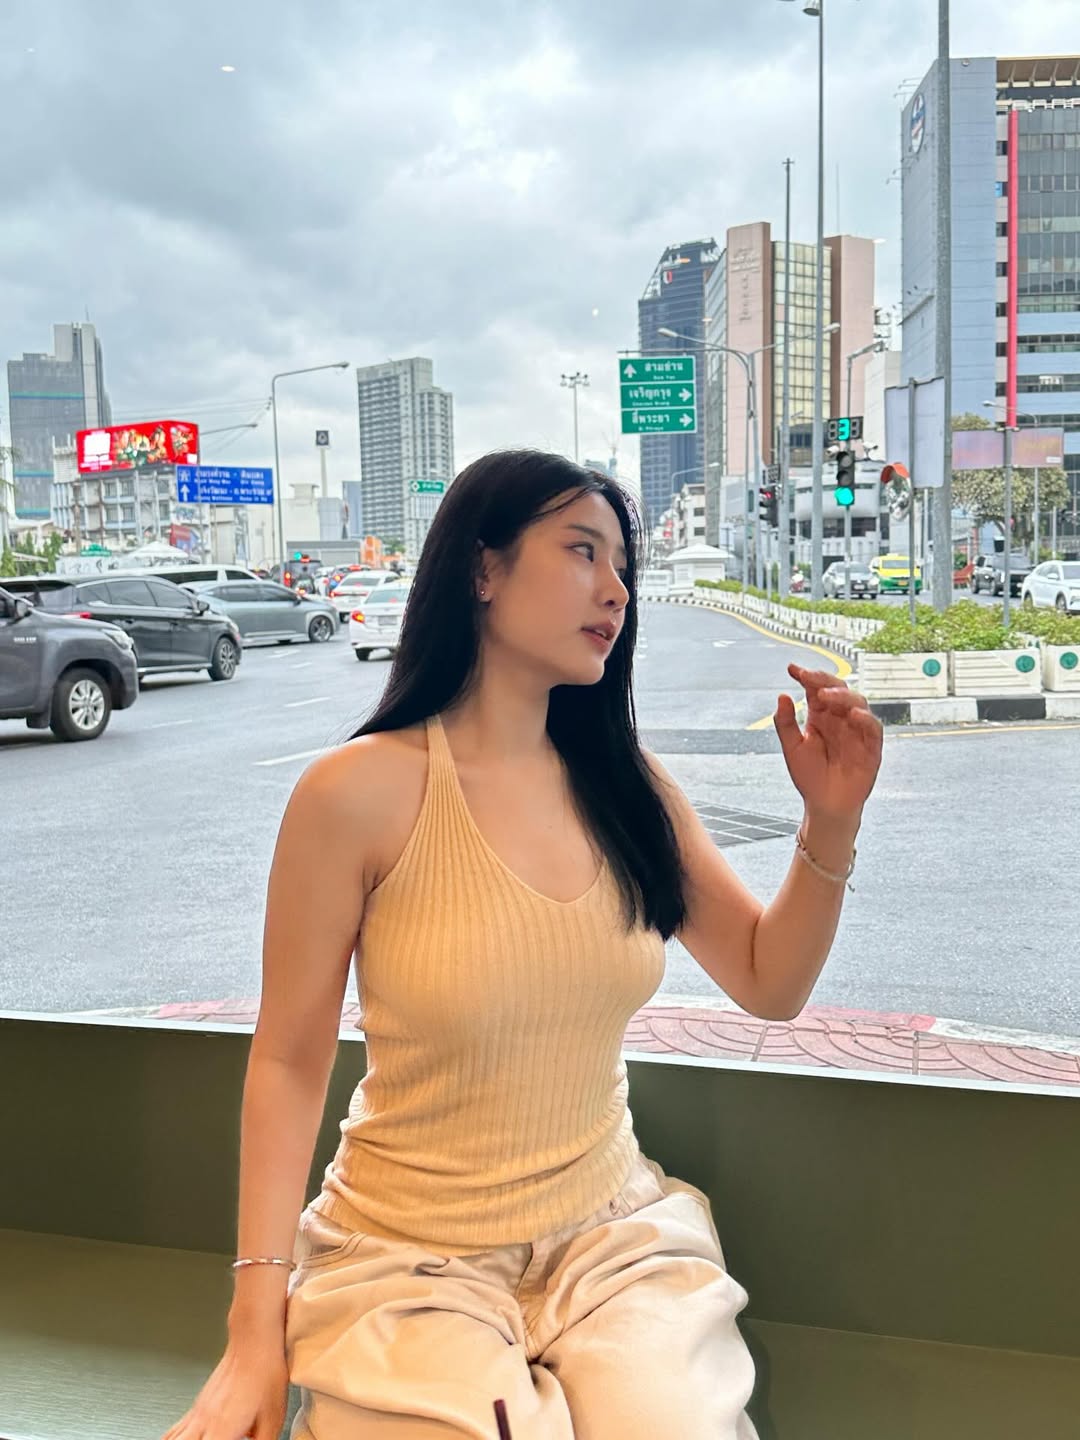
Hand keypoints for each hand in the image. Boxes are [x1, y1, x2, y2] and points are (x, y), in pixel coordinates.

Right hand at [160, 1337, 288, 1439]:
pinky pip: (176, 1428)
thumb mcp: (272, 1419)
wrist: (254, 1343)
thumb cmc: (264, 1375)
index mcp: (220, 1431)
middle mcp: (202, 1423)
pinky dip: (175, 1437)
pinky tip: (188, 1438)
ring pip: (170, 1437)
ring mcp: (197, 1413)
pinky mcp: (198, 1405)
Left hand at [773, 664, 882, 823]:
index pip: (815, 689)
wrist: (825, 805)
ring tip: (825, 695)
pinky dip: (866, 719)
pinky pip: (873, 729)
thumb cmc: (811, 778)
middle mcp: (840, 720)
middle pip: (838, 690)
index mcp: (820, 717)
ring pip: (857, 703)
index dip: (807, 677)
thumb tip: (782, 696)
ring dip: (842, 696)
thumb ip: (785, 723)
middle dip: (824, 681)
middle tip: (809, 678)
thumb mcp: (792, 748)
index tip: (793, 669)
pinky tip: (854, 715)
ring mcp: (856, 732)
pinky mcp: (871, 748)